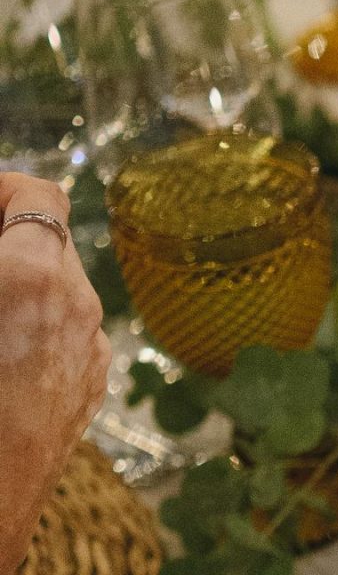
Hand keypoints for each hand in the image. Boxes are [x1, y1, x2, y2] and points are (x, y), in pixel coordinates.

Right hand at [0, 178, 109, 574]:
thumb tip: (5, 254)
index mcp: (34, 275)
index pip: (38, 193)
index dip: (4, 187)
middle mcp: (78, 305)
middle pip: (51, 238)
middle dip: (8, 234)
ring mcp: (92, 350)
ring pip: (62, 287)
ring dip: (24, 280)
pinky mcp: (90, 388)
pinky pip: (69, 333)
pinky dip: (38, 322)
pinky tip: (3, 347)